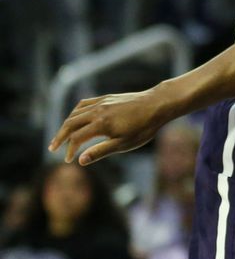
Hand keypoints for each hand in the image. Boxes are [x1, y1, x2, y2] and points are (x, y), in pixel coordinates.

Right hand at [50, 88, 174, 164]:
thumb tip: (80, 161)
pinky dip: (75, 112)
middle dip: (60, 137)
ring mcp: (101, 102)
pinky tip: (75, 118)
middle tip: (53, 148)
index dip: (69, 150)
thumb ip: (101, 151)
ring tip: (61, 135)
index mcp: (101, 124)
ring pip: (75, 113)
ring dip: (66, 124)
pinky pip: (84, 104)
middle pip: (70, 124)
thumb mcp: (124, 144)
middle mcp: (97, 111)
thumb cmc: (144, 127)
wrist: (157, 104)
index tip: (68, 160)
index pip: (76, 138)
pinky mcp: (106, 98)